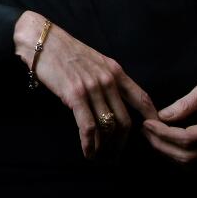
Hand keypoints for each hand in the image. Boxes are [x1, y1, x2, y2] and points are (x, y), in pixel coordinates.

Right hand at [14, 11, 158, 159]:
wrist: (42, 40)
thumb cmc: (66, 51)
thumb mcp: (95, 60)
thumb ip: (107, 78)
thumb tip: (114, 101)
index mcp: (115, 71)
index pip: (142, 98)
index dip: (151, 118)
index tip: (154, 133)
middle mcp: (108, 80)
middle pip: (125, 120)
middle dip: (122, 142)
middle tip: (116, 155)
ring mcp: (92, 88)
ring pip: (108, 126)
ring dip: (105, 147)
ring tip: (101, 157)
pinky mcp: (75, 95)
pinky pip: (88, 126)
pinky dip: (90, 144)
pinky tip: (88, 152)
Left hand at [142, 27, 196, 163]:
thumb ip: (184, 104)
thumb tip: (162, 116)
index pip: (187, 139)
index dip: (163, 133)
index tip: (147, 123)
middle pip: (186, 156)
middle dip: (162, 145)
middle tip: (144, 130)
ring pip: (191, 163)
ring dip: (168, 152)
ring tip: (151, 135)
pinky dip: (179, 155)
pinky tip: (166, 142)